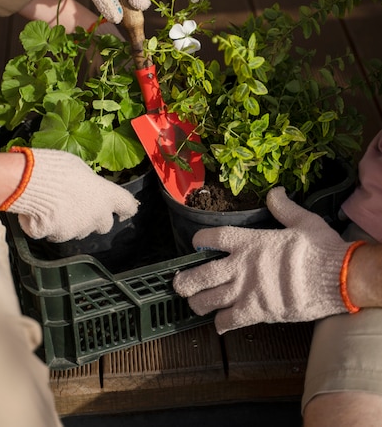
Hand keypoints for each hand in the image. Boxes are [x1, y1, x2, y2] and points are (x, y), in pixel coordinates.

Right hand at [0, 147, 138, 241]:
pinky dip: (49, 227)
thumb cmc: (55, 168)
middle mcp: (97, 215)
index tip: (123, 211)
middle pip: (104, 225)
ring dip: (71, 223)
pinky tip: (40, 212)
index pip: (128, 205)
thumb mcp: (79, 168)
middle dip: (94, 219)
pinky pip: (55, 234)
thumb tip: (86, 188)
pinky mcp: (59, 237)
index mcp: (106, 195)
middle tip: (79, 206)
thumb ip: (89, 183)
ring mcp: (78, 230)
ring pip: (78, 231)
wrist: (28, 182)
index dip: (126, 209)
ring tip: (55, 205)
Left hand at [173, 187, 364, 333]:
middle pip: (201, 274)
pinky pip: (228, 321)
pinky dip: (221, 324)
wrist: (336, 279)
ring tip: (195, 304)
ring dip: (198, 303)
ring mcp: (246, 291)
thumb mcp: (303, 221)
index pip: (214, 237)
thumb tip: (275, 192)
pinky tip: (220, 323)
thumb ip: (283, 208)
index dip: (200, 239)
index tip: (195, 243)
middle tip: (179, 284)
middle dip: (185, 281)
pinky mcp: (256, 312)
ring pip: (208, 300)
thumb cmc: (320, 249)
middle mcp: (241, 266)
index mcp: (250, 242)